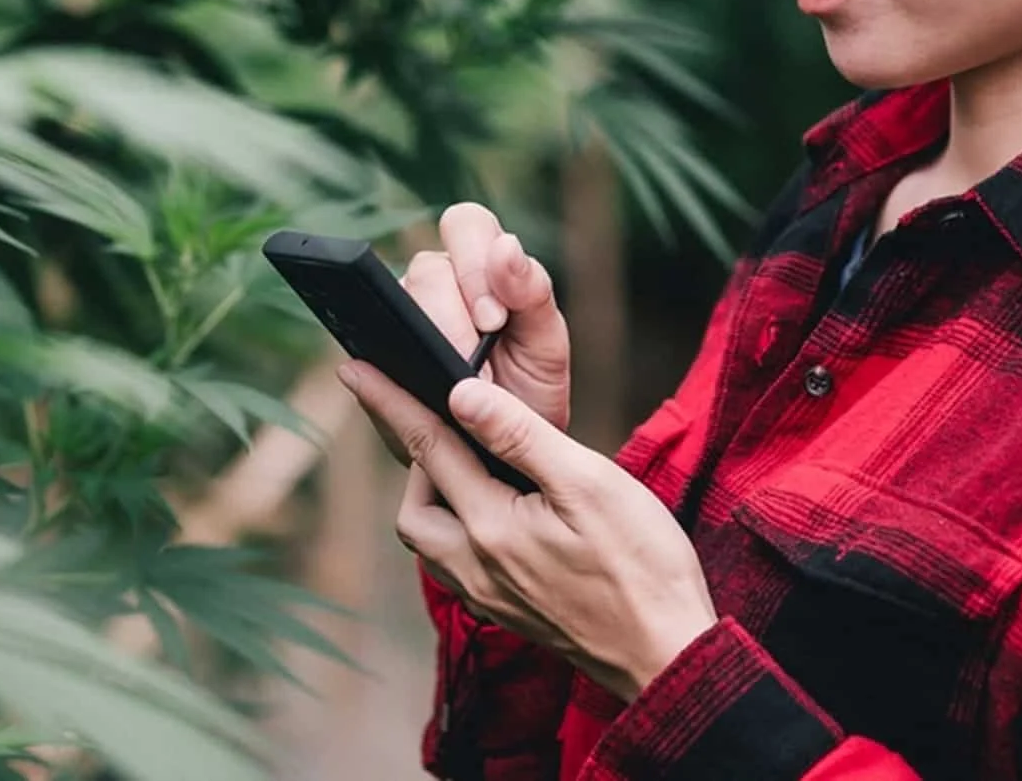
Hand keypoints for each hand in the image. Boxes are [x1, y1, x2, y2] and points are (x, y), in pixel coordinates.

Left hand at [343, 362, 716, 702]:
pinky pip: (456, 565)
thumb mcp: (590, 483)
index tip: (354, 370)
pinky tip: (496, 514)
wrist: (667, 651)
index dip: (391, 402)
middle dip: (421, 460)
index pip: (428, 449)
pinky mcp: (507, 610)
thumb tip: (461, 394)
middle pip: (415, 507)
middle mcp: (476, 567)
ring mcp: (489, 595)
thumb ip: (521, 437)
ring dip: (437, 498)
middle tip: (454, 424)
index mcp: (492, 527)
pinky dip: (459, 528)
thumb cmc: (642, 565)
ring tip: (476, 465)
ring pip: (431, 541)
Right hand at [348, 202, 571, 466]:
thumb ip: (533, 292)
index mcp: (482, 262)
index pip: (465, 224)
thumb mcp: (545, 345)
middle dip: (453, 322)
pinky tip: (414, 393)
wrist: (503, 452)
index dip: (474, 265)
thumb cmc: (529, 389)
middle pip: (427, 271)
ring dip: (427, 348)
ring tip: (457, 392)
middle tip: (478, 372)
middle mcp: (437, 279)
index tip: (493, 321)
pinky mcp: (372, 354)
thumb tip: (507, 245)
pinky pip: (364, 348)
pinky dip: (387, 371)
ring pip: (392, 304)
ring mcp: (399, 313)